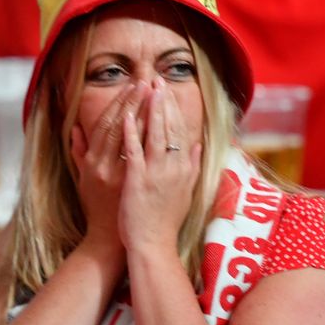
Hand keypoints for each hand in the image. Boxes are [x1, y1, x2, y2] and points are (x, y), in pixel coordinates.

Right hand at [71, 81, 149, 254]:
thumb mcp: (82, 178)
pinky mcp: (142, 186)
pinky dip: (161, 142)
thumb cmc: (96, 207)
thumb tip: (75, 130)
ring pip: (141, 139)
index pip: (108, 125)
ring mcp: (127, 176)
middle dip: (137, 103)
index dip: (119, 104)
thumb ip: (79, 152)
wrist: (109, 238)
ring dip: (151, 115)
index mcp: (94, 162)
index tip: (130, 86)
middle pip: (125, 127)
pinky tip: (170, 126)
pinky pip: (153, 159)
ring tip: (160, 95)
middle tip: (148, 82)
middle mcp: (108, 167)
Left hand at [118, 77, 201, 254]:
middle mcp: (173, 168)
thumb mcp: (187, 193)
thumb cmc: (166, 221)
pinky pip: (134, 151)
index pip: (180, 131)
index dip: (174, 109)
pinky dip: (130, 132)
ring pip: (154, 134)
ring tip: (145, 88)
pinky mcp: (138, 181)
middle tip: (157, 79)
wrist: (154, 245)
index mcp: (184, 169)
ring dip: (149, 109)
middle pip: (169, 127)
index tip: (168, 91)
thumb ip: (193, 167)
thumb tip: (199, 146)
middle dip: (162, 102)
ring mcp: (156, 173)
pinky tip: (126, 115)